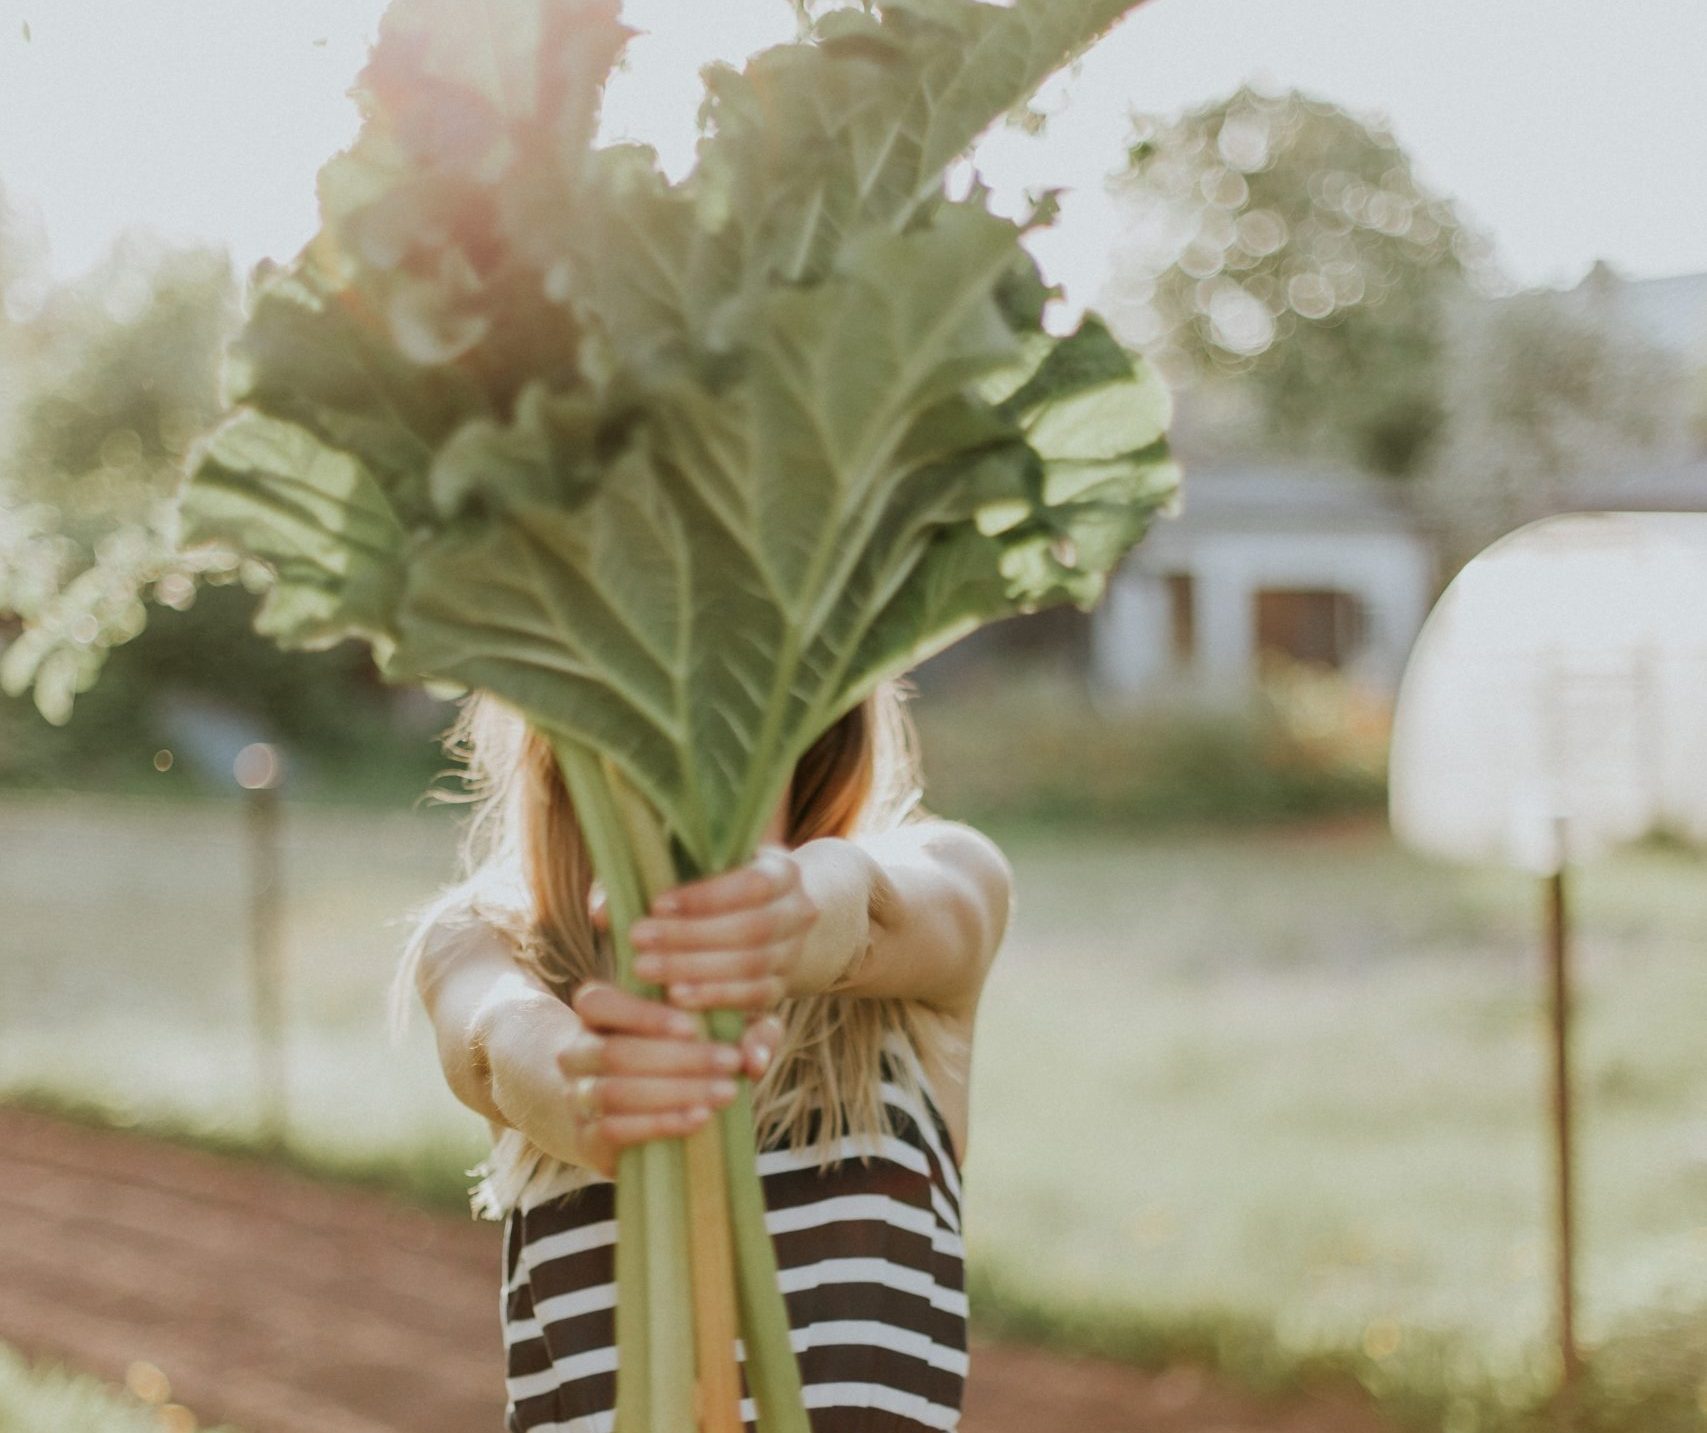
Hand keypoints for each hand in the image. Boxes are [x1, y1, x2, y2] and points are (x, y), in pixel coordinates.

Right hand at [555, 981, 781, 1178]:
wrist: (614, 1109)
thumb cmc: (672, 1056)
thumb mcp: (706, 1032)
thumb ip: (742, 1034)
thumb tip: (758, 1057)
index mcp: (595, 1012)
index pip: (599, 1002)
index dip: (642, 1014)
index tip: (692, 1026)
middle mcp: (577, 1051)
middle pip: (616, 1051)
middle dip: (679, 1059)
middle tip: (731, 1063)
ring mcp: (576, 1097)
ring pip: (614, 1092)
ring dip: (674, 1093)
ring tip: (725, 1093)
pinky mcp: (584, 1139)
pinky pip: (612, 1131)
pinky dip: (658, 1124)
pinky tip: (698, 1119)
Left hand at [615, 847, 820, 1011]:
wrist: (771, 921)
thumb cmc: (714, 890)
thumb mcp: (691, 872)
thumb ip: (643, 882)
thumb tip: (601, 912)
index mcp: (782, 872)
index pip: (752, 883)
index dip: (706, 896)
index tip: (656, 904)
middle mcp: (798, 911)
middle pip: (752, 928)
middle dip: (691, 937)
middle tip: (638, 941)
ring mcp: (793, 953)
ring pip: (753, 965)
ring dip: (698, 970)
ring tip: (647, 970)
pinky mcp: (782, 988)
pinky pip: (756, 998)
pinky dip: (717, 998)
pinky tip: (677, 998)